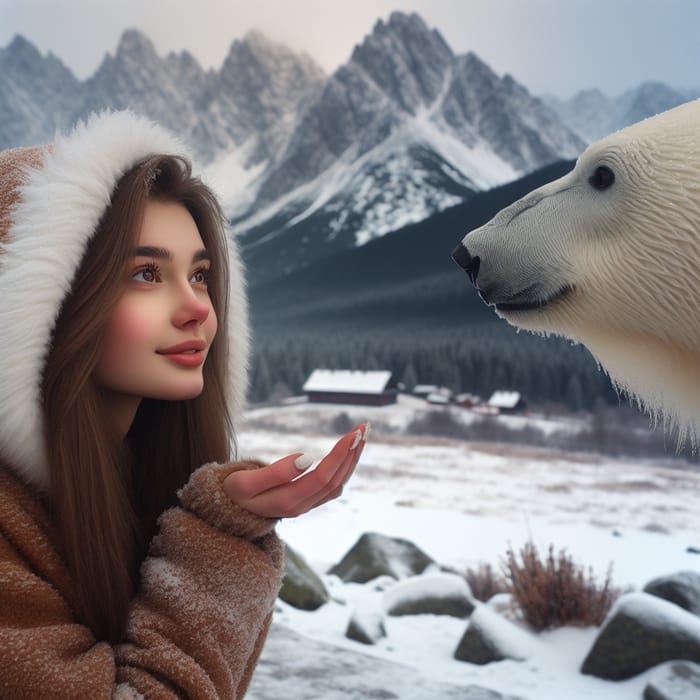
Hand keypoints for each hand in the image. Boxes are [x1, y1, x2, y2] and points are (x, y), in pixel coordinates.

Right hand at [223, 423, 367, 518]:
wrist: (227, 510)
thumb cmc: (233, 492)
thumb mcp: (244, 483)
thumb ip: (275, 473)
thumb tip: (306, 459)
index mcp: (288, 502)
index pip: (323, 477)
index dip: (340, 456)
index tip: (352, 434)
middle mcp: (302, 506)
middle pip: (336, 480)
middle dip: (352, 453)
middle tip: (364, 427)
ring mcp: (306, 504)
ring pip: (338, 483)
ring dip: (352, 459)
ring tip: (362, 434)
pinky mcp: (307, 499)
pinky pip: (333, 484)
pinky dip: (345, 466)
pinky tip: (350, 451)